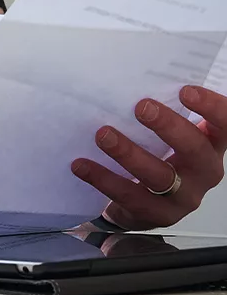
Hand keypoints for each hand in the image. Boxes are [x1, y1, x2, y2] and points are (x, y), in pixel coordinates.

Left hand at [71, 86, 226, 229]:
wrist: (142, 203)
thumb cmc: (156, 155)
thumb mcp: (164, 134)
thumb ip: (158, 112)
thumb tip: (124, 79)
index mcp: (209, 145)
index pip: (224, 126)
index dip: (212, 108)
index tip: (186, 91)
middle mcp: (202, 172)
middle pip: (196, 151)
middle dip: (169, 127)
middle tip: (142, 107)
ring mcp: (183, 197)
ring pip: (160, 176)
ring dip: (129, 153)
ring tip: (103, 135)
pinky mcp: (157, 215)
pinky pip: (130, 197)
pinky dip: (103, 179)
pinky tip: (81, 165)